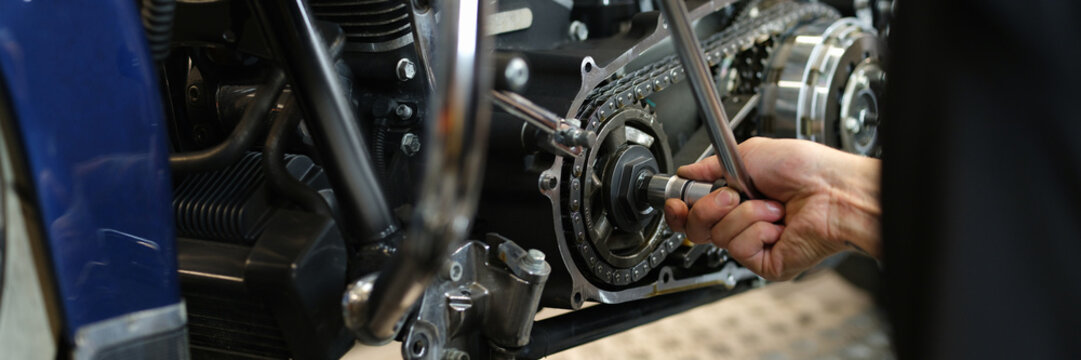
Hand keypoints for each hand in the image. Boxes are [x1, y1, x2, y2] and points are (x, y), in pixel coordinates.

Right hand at [663, 137, 880, 279]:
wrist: (834, 189)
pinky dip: (757, 228)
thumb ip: (711, 165)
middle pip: (696, 228)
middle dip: (708, 207)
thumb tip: (687, 171)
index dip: (680, 208)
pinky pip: (738, 247)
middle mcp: (743, 222)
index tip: (676, 200)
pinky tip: (778, 223)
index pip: (693, 212)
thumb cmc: (807, 169)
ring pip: (717, 235)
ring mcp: (754, 244)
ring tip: (771, 206)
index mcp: (737, 197)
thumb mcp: (749, 154)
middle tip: (732, 194)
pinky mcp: (765, 263)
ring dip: (744, 213)